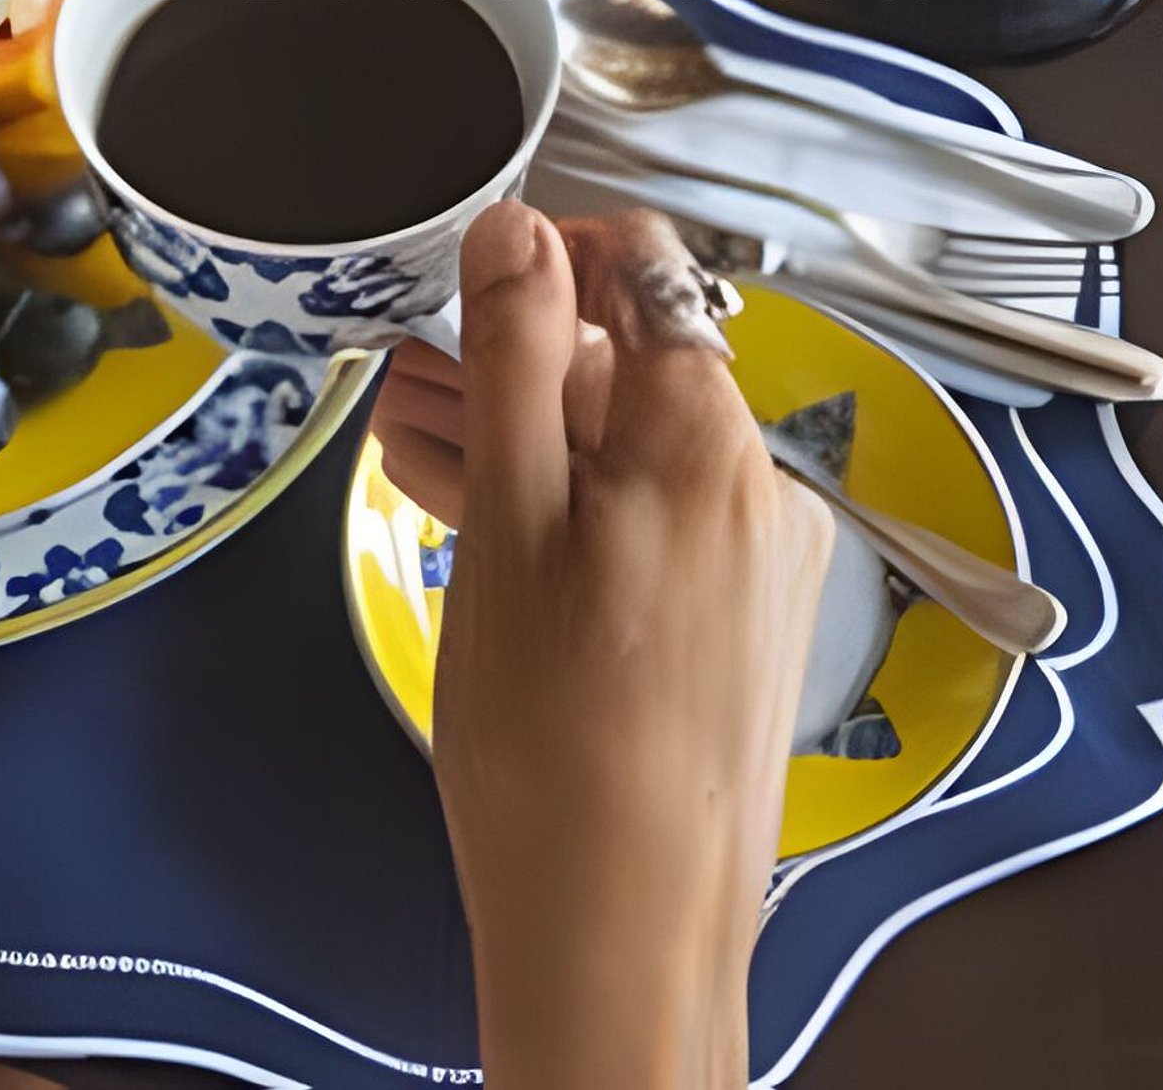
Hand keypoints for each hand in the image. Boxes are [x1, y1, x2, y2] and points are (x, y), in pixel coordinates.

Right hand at [374, 207, 832, 1089]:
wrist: (623, 934)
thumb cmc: (562, 748)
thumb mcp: (511, 515)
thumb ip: (514, 354)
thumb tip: (515, 228)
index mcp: (708, 440)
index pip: (645, 270)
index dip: (550, 250)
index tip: (469, 268)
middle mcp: (752, 488)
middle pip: (626, 365)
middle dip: (514, 354)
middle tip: (410, 365)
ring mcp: (747, 560)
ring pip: (622, 448)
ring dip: (524, 431)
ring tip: (415, 440)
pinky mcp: (728, 619)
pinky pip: (640, 520)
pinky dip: (562, 504)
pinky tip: (476, 513)